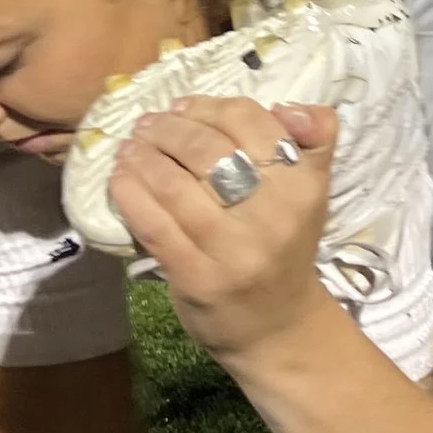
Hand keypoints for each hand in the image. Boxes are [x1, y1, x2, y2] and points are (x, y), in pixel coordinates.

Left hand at [105, 96, 340, 368]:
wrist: (278, 327)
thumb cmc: (286, 247)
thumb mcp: (312, 190)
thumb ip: (312, 140)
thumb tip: (285, 106)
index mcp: (302, 184)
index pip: (249, 120)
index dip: (209, 106)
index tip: (185, 108)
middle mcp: (272, 213)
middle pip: (208, 148)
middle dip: (168, 128)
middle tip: (149, 125)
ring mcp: (232, 248)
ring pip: (175, 183)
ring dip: (143, 156)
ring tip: (130, 147)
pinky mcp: (196, 277)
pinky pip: (152, 223)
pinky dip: (129, 193)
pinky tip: (119, 178)